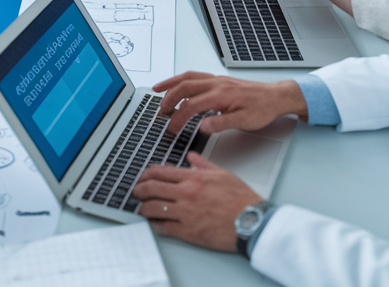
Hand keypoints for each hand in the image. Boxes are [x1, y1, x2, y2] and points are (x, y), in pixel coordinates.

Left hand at [133, 153, 260, 251]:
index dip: (146, 174)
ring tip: (143, 208)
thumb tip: (191, 157)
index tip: (142, 177)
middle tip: (136, 192)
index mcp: (194, 178)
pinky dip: (156, 225)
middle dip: (139, 190)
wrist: (252, 222)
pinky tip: (155, 223)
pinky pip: (163, 227)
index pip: (160, 172)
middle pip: (152, 188)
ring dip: (144, 208)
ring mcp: (185, 213)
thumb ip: (203, 164)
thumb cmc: (241, 199)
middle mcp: (186, 193)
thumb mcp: (222, 174)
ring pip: (153, 208)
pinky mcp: (188, 231)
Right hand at [153, 71, 307, 132]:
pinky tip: (177, 85)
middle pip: (184, 87)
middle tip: (160, 112)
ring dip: (170, 84)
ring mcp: (216, 80)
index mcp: (220, 95)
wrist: (275, 97)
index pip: (191, 106)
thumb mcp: (244, 122)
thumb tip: (202, 126)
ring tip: (158, 91)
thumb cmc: (262, 109)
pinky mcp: (218, 80)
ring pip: (187, 78)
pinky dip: (181, 79)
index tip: (172, 128)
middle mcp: (216, 84)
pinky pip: (195, 76)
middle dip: (168, 99)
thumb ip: (221, 123)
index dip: (178, 118)